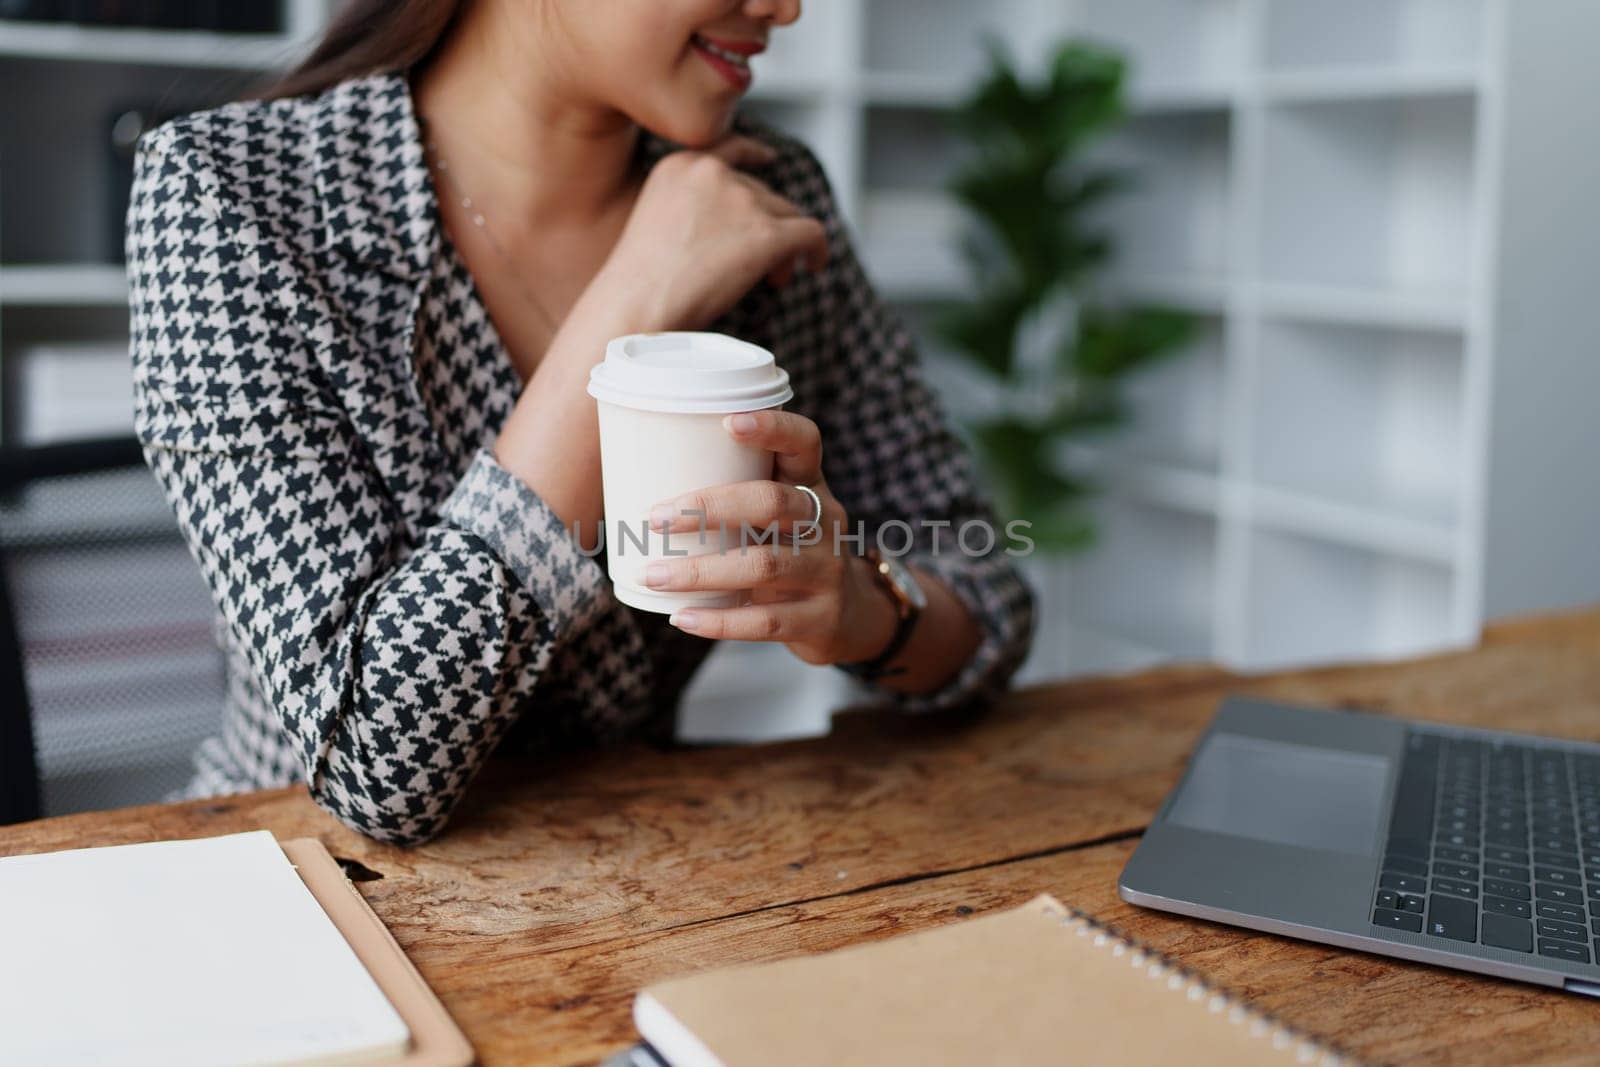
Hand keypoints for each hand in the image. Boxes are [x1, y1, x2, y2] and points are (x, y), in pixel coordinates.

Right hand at [584, 135, 830, 332]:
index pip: (730, 147)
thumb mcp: (656, 219)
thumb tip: (744, 218)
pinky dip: (817, 250)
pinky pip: (811, 233)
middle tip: (757, 265)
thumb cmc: (640, 282)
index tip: (769, 161)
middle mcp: (713, 172)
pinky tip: (815, 266)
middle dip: (764, 224)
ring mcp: (742, 200)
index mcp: (680, 165)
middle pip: (762, 192)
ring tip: (771, 280)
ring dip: (783, 245)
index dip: (755, 155)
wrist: (638, 305)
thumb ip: (693, 204)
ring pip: (786, 214)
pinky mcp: (767, 233)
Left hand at [640, 410, 897, 666]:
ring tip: (652, 574)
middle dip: (709, 507)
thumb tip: (636, 479)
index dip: (773, 428)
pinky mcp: (821, 619)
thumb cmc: (790, 552)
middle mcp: (825, 523)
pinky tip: (681, 618)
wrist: (852, 616)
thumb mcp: (780, 518)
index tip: (727, 422)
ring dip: (700, 571)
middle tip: (654, 517)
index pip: (804, 443)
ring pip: (764, 565)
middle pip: (772, 503)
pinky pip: (766, 621)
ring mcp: (828, 572)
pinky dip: (719, 622)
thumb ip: (734, 496)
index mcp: (811, 486)